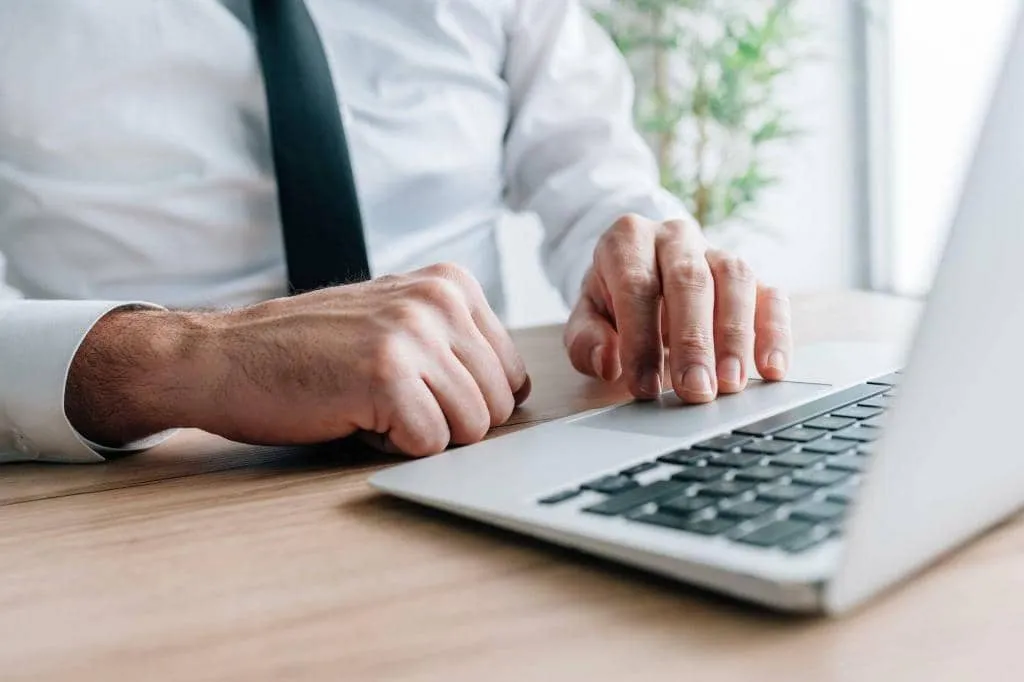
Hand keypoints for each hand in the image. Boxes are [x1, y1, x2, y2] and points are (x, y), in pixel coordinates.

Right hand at [66, 263, 530, 456]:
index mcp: (452, 283)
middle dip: (447, 422)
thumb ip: (457, 346)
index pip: (511, 375)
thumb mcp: (397, 323)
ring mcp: (414, 332)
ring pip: (471, 428)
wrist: (221, 358)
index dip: (463, 402)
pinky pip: (430, 444)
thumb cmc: (308, 353)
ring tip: (366, 401)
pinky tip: (351, 414)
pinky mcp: (386, 372)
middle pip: (498, 406)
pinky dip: (391, 445)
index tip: (413, 388)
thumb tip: (517, 397)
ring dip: (418, 433)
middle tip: (384, 398)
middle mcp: (440, 299)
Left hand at [564, 214, 791, 402]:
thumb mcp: (587, 316)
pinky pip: (771, 295)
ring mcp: (717, 251)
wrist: (641, 267)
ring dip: (736, 336)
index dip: (640, 338)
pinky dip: (775, 332)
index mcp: (628, 241)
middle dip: (694, 341)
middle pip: (689, 280)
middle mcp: (676, 237)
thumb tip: (607, 363)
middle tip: (696, 390)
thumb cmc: (612, 299)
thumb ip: (585, 340)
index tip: (644, 386)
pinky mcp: (751, 276)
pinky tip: (771, 369)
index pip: (636, 285)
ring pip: (735, 280)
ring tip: (731, 384)